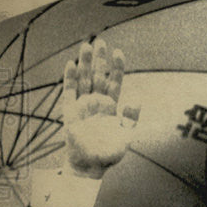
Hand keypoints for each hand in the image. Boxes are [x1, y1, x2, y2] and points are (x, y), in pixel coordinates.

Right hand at [61, 39, 139, 178]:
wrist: (90, 165)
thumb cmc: (110, 152)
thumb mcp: (126, 135)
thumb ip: (131, 118)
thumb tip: (137, 100)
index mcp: (112, 106)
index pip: (114, 82)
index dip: (117, 68)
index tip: (118, 52)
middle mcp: (97, 102)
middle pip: (98, 76)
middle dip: (99, 59)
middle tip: (100, 41)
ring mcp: (83, 105)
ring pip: (84, 79)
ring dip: (84, 63)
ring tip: (86, 46)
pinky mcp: (70, 111)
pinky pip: (69, 91)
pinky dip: (70, 78)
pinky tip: (71, 64)